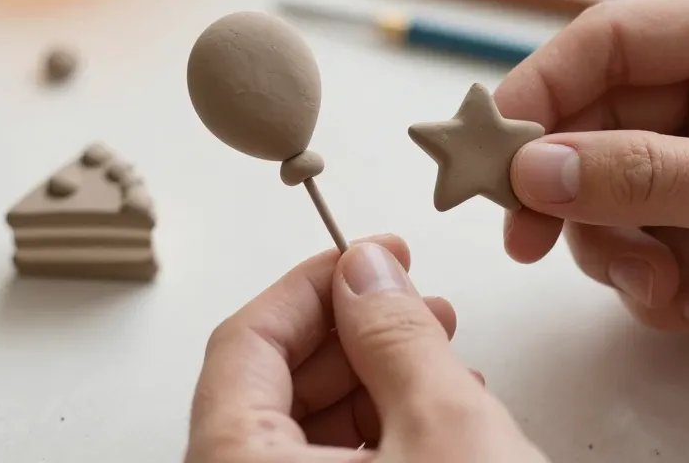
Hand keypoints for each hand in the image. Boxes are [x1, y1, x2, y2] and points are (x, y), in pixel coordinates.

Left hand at [186, 235, 547, 462]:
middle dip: (351, 331)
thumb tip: (367, 269)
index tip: (359, 253)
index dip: (308, 285)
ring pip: (303, 431)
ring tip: (442, 350)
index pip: (244, 343)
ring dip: (373, 380)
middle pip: (270, 384)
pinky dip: (379, 434)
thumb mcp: (444, 428)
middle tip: (413, 297)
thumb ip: (396, 334)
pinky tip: (438, 412)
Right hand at [495, 0, 688, 371]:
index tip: (493, 153)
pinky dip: (663, 284)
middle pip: (600, 125)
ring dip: (623, 254)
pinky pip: (653, 241)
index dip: (541, 92)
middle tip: (530, 242)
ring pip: (617, 194)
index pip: (609, 41)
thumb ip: (645, 176)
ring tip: (665, 292)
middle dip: (575, 194)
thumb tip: (536, 170)